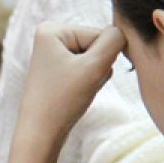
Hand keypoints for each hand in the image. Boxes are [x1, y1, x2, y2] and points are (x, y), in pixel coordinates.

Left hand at [12, 22, 125, 156]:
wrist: (41, 133)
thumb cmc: (62, 99)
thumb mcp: (94, 66)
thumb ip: (115, 41)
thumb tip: (122, 31)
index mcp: (52, 29)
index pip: (101, 34)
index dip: (102, 58)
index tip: (82, 76)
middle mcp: (50, 36)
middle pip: (97, 44)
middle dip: (97, 67)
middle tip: (78, 85)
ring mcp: (53, 53)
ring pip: (95, 58)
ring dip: (94, 76)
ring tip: (76, 90)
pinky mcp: (58, 69)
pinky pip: (87, 69)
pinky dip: (88, 82)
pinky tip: (75, 93)